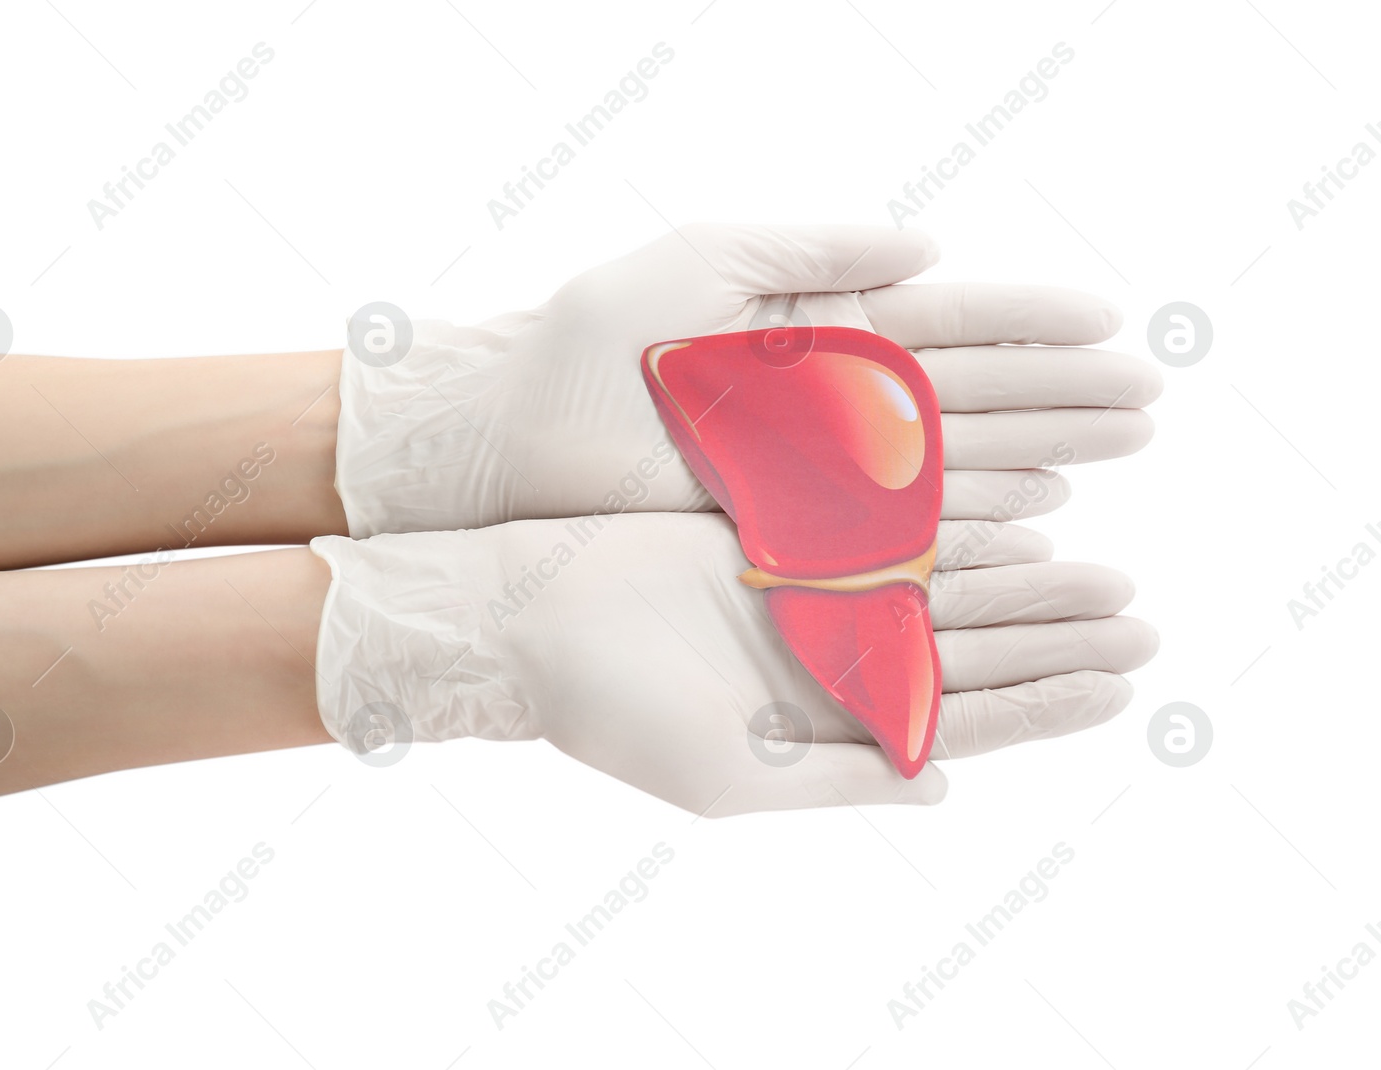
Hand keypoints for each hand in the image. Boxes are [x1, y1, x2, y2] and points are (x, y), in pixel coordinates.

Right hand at [309, 512, 1156, 815]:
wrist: (532, 619)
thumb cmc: (616, 709)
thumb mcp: (730, 774)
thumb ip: (842, 779)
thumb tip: (948, 782)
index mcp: (827, 724)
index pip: (961, 719)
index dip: (1044, 705)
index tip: (1119, 687)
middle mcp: (834, 661)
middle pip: (971, 648)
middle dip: (1057, 636)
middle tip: (1143, 618)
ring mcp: (816, 596)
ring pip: (944, 587)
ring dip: (1025, 580)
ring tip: (1108, 572)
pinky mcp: (790, 536)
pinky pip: (891, 528)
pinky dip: (955, 524)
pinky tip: (1020, 515)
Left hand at [334, 223, 1160, 535]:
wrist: (515, 433)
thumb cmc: (591, 339)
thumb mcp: (700, 258)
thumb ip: (813, 246)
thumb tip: (931, 246)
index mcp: (817, 328)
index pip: (948, 324)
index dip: (1031, 328)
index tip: (1112, 328)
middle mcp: (830, 401)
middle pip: (969, 395)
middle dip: (1060, 395)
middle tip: (1150, 402)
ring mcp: (816, 469)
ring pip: (949, 460)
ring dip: (1038, 455)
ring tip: (1117, 455)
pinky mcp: (790, 529)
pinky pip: (895, 525)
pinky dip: (966, 518)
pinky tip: (1032, 515)